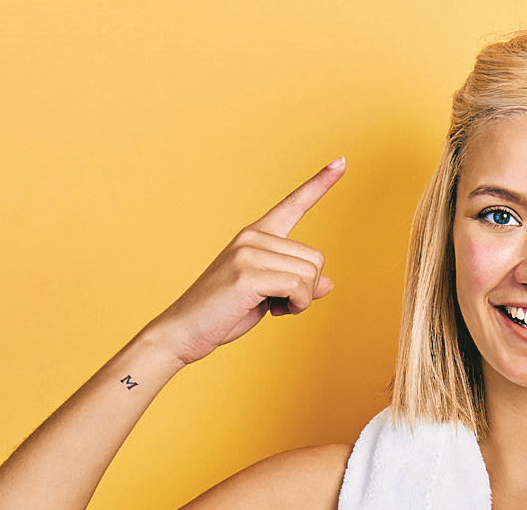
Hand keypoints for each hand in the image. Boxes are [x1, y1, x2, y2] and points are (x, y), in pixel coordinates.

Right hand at [147, 158, 345, 366]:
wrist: (185, 330)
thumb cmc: (225, 314)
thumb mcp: (268, 296)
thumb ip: (296, 285)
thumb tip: (329, 283)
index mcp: (256, 235)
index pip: (294, 204)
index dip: (320, 183)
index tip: (341, 161)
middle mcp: (253, 236)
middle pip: (315, 258)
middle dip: (307, 289)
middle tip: (281, 303)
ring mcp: (248, 252)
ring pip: (310, 274)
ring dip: (301, 300)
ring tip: (275, 307)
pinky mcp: (247, 273)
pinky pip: (298, 286)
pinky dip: (297, 305)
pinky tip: (276, 312)